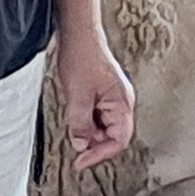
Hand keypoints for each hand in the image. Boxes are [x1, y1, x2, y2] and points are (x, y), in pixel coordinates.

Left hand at [56, 33, 134, 170]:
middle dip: (94, 142)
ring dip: (88, 131)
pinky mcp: (103, 93)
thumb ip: (80, 123)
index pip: (119, 140)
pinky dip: (86, 120)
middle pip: (113, 135)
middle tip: (75, 144)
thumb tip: (81, 144)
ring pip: (103, 126)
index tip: (82, 161)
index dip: (101, 154)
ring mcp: (113, 97)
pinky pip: (97, 115)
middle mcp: (121, 101)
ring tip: (72, 123)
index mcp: (122, 103)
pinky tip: (74, 114)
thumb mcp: (78, 95)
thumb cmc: (83, 57)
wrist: (79, 34)